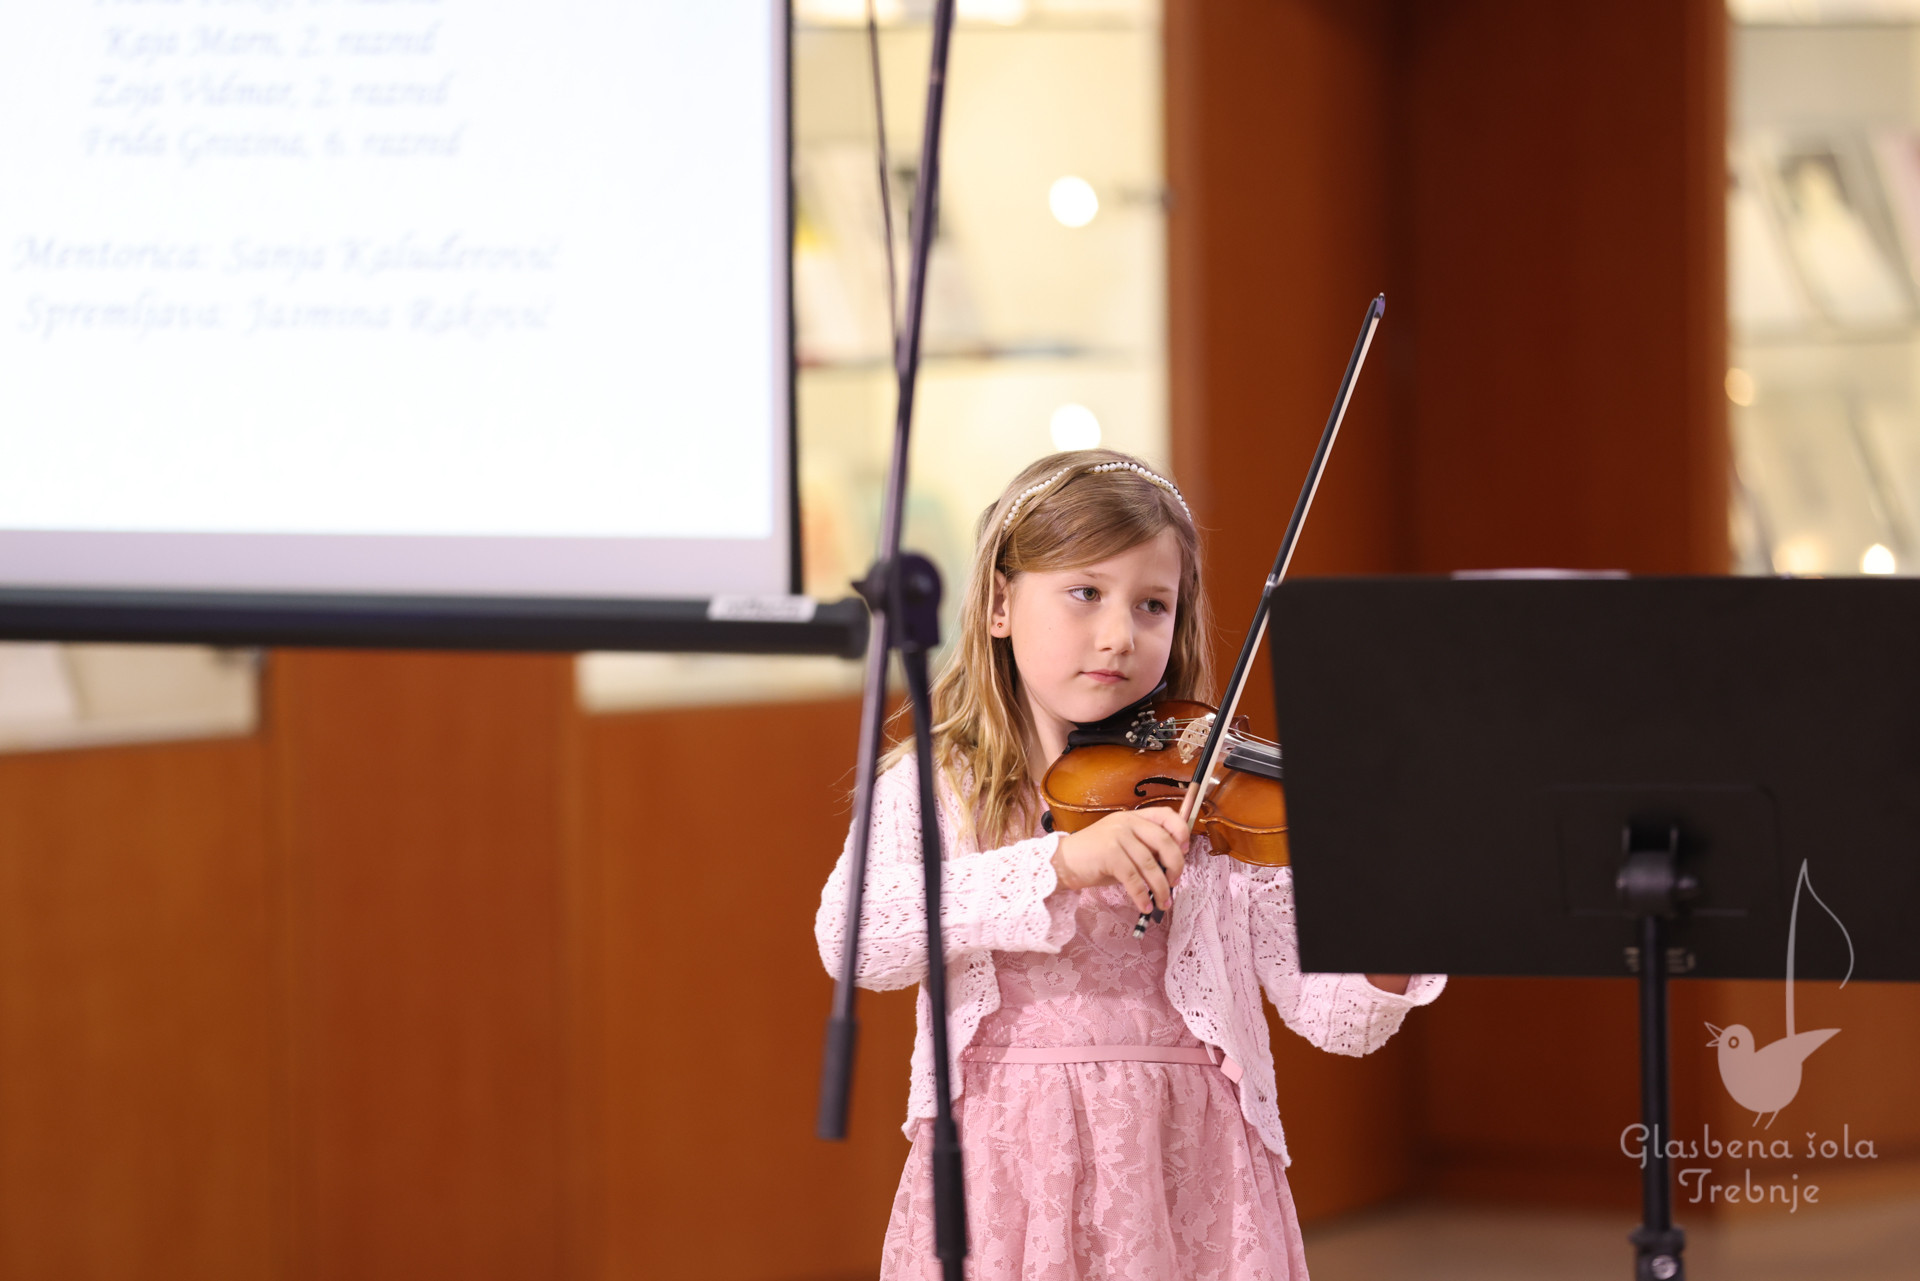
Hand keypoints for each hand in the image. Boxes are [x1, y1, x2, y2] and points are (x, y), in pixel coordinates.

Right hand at [1051, 808, 1189, 914]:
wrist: (1061, 862)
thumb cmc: (1095, 858)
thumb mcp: (1123, 846)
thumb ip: (1145, 849)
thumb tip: (1172, 867)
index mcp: (1133, 817)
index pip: (1167, 815)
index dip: (1181, 832)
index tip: (1185, 851)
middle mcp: (1127, 822)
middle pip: (1164, 841)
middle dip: (1176, 865)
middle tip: (1176, 882)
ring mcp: (1117, 837)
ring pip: (1150, 864)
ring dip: (1161, 888)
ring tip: (1163, 903)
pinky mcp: (1109, 855)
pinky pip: (1134, 879)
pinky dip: (1142, 895)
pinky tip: (1145, 906)